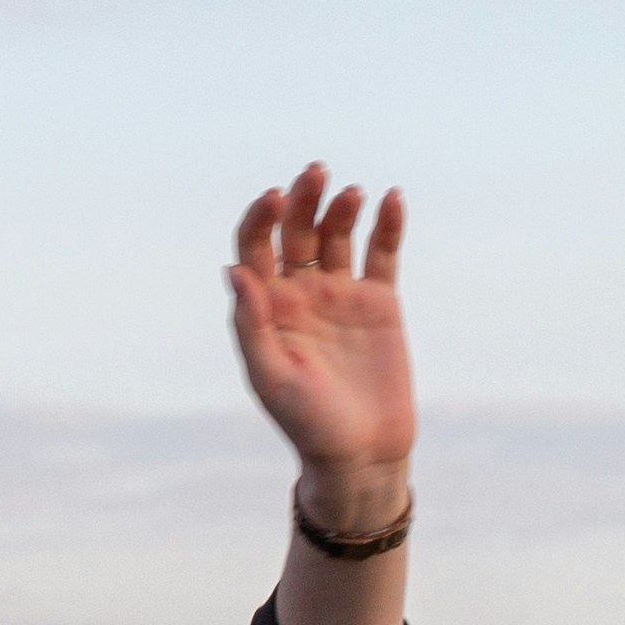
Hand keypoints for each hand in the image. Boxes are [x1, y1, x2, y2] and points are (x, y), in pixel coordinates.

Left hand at [228, 164, 414, 529]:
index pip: (255, 248)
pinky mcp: (380, 303)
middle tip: (315, 173)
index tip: (273, 198)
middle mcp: (298, 293)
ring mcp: (340, 294)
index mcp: (264, 307)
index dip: (260, 219)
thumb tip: (233, 270)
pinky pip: (382, 255)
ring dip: (341, 209)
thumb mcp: (270, 376)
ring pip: (337, 236)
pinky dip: (387, 226)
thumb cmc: (305, 421)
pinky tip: (391, 199)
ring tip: (352, 193)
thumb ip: (251, 324)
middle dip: (302, 200)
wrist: (361, 451)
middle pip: (295, 232)